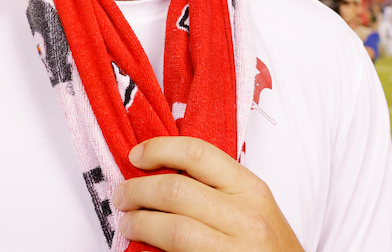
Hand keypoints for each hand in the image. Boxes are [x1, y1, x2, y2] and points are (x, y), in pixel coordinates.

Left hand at [113, 136, 302, 251]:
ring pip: (172, 228)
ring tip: (128, 223)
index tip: (136, 156)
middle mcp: (246, 217)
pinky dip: (152, 250)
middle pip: (176, 190)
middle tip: (122, 196)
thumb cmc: (269, 247)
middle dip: (138, 190)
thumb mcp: (253, 208)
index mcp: (251, 189)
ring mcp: (234, 250)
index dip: (159, 149)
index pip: (198, 154)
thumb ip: (217, 189)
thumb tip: (161, 174)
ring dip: (139, 222)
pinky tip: (143, 248)